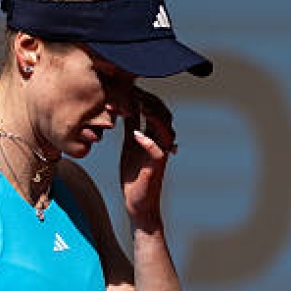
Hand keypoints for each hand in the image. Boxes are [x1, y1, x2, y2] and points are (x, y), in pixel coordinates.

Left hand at [120, 87, 175, 226]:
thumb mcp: (129, 147)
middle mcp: (160, 143)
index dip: (146, 97)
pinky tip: (136, 134)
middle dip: (151, 101)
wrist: (137, 204)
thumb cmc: (133, 176)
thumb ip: (131, 129)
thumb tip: (125, 108)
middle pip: (163, 115)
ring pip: (165, 130)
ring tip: (140, 106)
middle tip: (135, 91)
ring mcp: (159, 155)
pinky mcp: (155, 168)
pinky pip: (157, 151)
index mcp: (153, 137)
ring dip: (153, 116)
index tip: (131, 87)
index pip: (155, 110)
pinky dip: (147, 141)